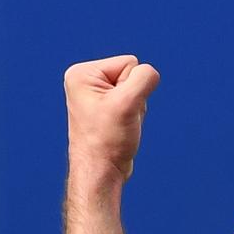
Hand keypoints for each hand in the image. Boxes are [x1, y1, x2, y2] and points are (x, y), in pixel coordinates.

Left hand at [63, 54, 159, 184]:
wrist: (101, 170)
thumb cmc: (107, 140)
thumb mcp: (128, 103)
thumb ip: (144, 79)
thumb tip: (150, 73)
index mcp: (82, 73)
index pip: (129, 63)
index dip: (132, 87)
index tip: (117, 109)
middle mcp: (86, 80)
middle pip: (132, 74)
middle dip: (134, 98)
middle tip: (120, 118)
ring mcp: (96, 94)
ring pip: (136, 89)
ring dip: (135, 108)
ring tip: (120, 124)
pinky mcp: (106, 106)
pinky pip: (134, 100)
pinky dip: (134, 114)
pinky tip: (121, 127)